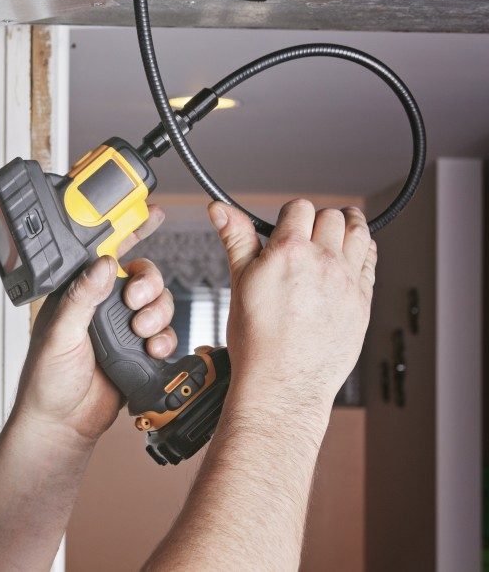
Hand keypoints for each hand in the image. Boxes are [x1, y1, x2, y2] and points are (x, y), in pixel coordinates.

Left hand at [11, 205, 175, 446]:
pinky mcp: (139, 351)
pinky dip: (165, 338)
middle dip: (148, 283)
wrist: (62, 424)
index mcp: (78, 293)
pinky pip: (165, 333)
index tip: (150, 212)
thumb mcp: (59, 333)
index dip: (128, 230)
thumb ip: (81, 298)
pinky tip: (151, 349)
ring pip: (158, 302)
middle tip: (134, 300)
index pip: (104, 253)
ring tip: (140, 331)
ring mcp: (122, 328)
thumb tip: (102, 264)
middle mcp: (102, 306)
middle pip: (142, 275)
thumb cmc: (46, 381)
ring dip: (157, 312)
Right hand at [208, 200, 377, 406]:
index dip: (291, 214)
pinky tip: (353, 255)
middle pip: (331, 216)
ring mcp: (347, 281)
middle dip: (318, 220)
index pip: (299, 208)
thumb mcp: (240, 282)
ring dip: (349, 226)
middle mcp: (323, 261)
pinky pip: (371, 262)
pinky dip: (363, 252)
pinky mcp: (363, 302)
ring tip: (340, 230)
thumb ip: (236, 238)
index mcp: (289, 252)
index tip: (287, 224)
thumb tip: (220, 210)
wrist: (282, 383)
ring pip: (358, 233)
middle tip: (310, 232)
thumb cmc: (256, 339)